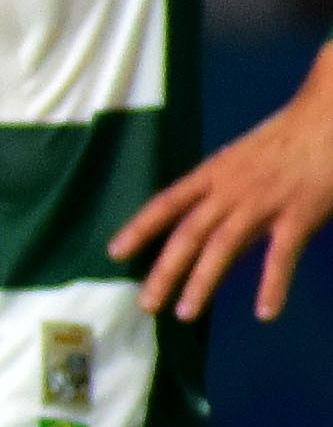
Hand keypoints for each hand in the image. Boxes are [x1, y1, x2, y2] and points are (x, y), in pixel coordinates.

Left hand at [112, 60, 332, 321]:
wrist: (328, 114)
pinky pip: (281, 256)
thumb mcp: (243, 157)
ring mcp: (264, 202)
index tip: (114, 253)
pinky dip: (272, 285)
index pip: (166, 202)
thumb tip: (202, 223)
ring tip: (185, 313)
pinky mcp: (299, 214)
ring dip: (201, 282)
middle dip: (164, 271)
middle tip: (146, 304)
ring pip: (222, 246)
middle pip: (188, 233)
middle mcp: (231, 189)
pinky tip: (265, 312)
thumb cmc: (288, 137)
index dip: (140, 228)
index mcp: (214, 171)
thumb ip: (223, 190)